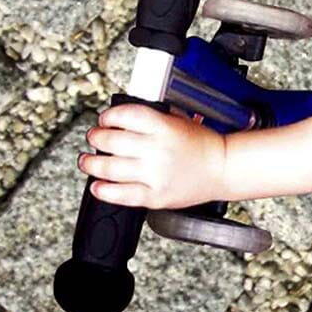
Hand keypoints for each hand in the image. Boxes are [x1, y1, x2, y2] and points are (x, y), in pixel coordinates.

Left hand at [79, 102, 226, 209]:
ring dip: (92, 163)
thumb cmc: (204, 144)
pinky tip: (97, 185)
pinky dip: (104, 190)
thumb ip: (155, 117)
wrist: (223, 168)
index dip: (108, 116)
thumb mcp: (181, 120)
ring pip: (110, 168)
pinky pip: (121, 194)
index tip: (104, 119)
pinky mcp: (155, 195)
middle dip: (96, 137)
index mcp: (165, 127)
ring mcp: (155, 174)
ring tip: (87, 161)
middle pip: (112, 140)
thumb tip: (123, 118)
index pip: (125, 116)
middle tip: (94, 137)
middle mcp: (157, 149)